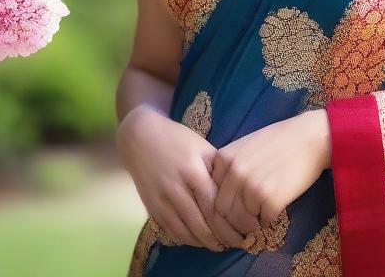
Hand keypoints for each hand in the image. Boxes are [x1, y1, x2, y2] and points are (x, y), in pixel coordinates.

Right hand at [116, 103, 229, 251]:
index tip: (244, 230)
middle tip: (236, 243)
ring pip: (185, 232)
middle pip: (201, 224)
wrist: (140, 138)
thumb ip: (218, 169)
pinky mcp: (151, 208)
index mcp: (193, 172)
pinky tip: (198, 241)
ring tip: (219, 246)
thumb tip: (236, 191)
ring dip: (203, 243)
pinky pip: (171, 230)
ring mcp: (161, 201)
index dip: (230, 223)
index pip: (214, 206)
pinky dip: (186, 239)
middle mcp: (176, 189)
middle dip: (221, 238)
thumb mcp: (202, 147)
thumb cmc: (177, 139)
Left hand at [209, 109, 330, 239]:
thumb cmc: (280, 140)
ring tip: (261, 216)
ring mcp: (251, 187)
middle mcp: (234, 173)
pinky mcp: (270, 200)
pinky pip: (263, 222)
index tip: (231, 211)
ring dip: (250, 224)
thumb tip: (220, 195)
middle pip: (222, 212)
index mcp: (224, 158)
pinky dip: (269, 219)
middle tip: (246, 221)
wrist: (311, 137)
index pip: (211, 194)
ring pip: (241, 221)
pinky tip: (276, 207)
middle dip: (233, 221)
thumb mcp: (246, 146)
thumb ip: (230, 166)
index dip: (221, 207)